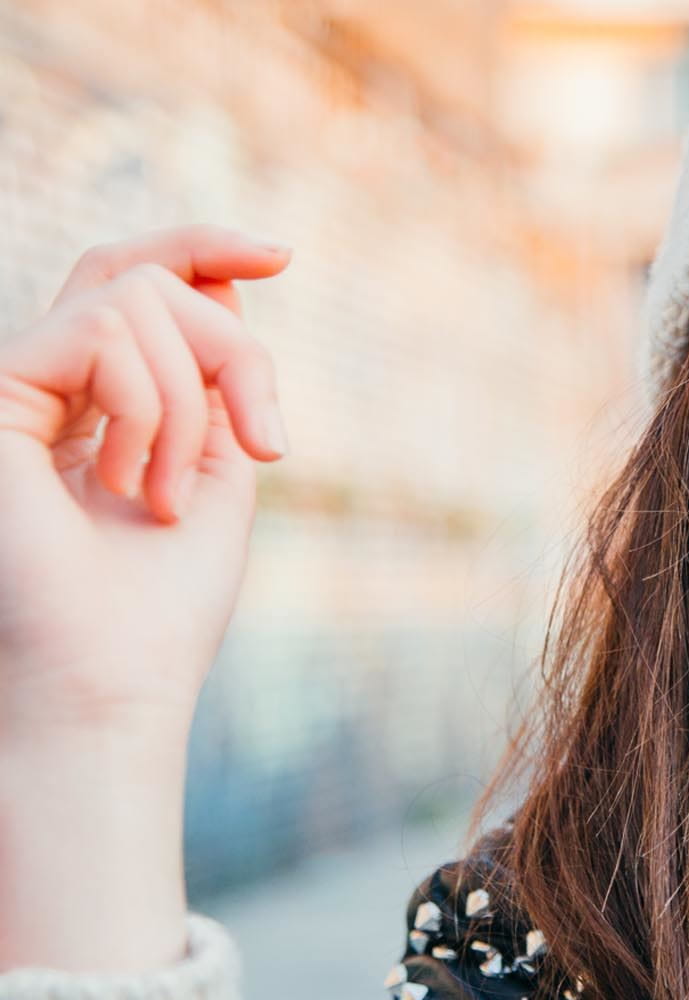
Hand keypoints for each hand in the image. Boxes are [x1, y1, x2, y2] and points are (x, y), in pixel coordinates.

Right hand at [0, 224, 292, 736]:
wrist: (111, 679)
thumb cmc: (165, 601)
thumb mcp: (217, 469)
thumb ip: (215, 379)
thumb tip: (220, 283)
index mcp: (98, 401)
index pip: (139, 285)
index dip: (205, 249)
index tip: (281, 255)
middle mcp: (50, 385)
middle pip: (145, 277)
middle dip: (233, 348)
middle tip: (262, 446)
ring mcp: (17, 386)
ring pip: (135, 298)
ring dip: (186, 404)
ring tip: (163, 498)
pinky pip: (103, 329)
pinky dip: (150, 405)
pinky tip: (132, 486)